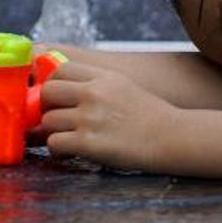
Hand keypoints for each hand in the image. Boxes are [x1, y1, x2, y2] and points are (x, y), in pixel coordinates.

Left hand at [34, 62, 177, 170]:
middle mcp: (94, 94)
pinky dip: (58, 150)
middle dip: (48, 107)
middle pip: (48, 92)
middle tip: (59, 119)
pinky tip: (71, 152)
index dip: (53, 84)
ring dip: (54, 132)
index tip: (58, 98)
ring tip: (68, 140)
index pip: (60, 70)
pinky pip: (54, 143)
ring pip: (48, 121)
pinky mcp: (88, 143)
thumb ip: (96, 85)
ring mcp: (90, 118)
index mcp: (104, 77)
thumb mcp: (124, 87)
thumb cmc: (151, 117)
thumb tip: (63, 91)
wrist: (173, 138)